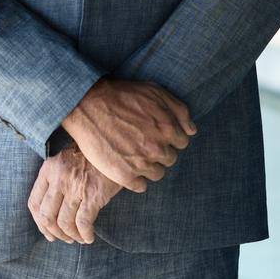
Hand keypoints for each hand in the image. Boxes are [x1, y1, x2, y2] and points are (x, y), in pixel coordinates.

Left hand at [27, 145, 122, 243]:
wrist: (115, 147)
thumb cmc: (90, 156)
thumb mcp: (65, 160)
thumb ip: (54, 178)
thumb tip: (49, 210)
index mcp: (49, 169)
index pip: (34, 203)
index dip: (39, 222)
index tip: (47, 231)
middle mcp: (59, 178)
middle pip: (47, 216)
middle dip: (54, 233)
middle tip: (63, 238)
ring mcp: (75, 187)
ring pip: (64, 222)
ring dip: (70, 235)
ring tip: (77, 238)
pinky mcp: (92, 195)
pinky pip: (83, 223)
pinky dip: (85, 235)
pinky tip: (89, 237)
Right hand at [61, 78, 194, 192]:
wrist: (88, 104)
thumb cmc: (122, 95)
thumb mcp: (155, 92)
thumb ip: (179, 110)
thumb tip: (191, 130)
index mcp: (167, 128)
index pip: (182, 142)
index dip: (169, 137)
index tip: (156, 134)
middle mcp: (157, 148)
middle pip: (170, 159)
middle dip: (159, 152)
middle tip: (142, 143)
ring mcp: (141, 163)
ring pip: (157, 174)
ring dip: (149, 166)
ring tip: (134, 155)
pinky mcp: (124, 175)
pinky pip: (141, 186)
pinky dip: (136, 179)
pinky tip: (126, 166)